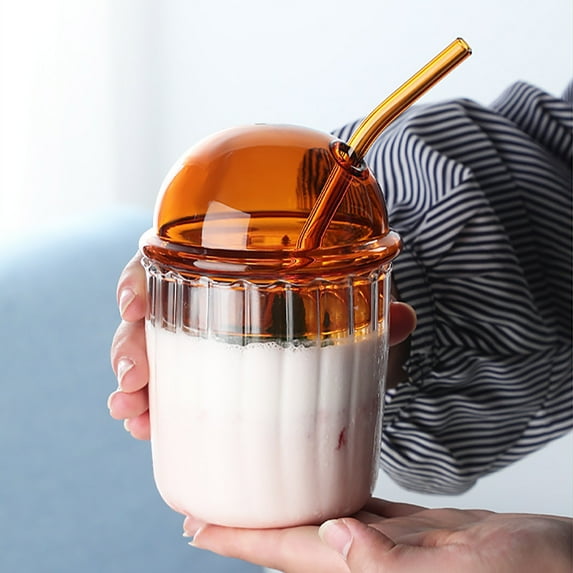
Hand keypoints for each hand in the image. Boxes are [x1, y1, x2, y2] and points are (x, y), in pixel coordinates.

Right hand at [108, 253, 416, 439]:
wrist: (335, 340)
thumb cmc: (331, 314)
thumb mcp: (347, 309)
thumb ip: (373, 313)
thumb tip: (404, 318)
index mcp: (225, 272)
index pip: (167, 264)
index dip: (139, 280)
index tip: (134, 306)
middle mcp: (203, 305)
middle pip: (147, 316)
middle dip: (130, 347)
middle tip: (135, 379)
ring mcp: (199, 345)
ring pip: (150, 356)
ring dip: (134, 386)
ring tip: (133, 414)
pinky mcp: (202, 380)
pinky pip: (167, 390)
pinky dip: (152, 409)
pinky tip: (145, 428)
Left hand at [184, 498, 572, 572]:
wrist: (562, 564)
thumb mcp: (465, 566)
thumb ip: (395, 559)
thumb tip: (336, 535)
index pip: (287, 553)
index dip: (239, 540)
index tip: (196, 526)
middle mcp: (369, 562)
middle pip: (292, 543)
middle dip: (250, 525)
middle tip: (210, 506)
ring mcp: (389, 548)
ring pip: (320, 527)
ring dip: (285, 510)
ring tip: (255, 492)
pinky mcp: (411, 531)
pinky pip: (358, 511)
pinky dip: (331, 499)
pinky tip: (322, 485)